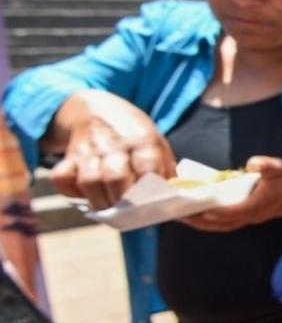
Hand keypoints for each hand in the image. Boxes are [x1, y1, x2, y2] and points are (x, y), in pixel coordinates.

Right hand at [48, 91, 174, 210]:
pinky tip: (83, 196)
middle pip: (116, 177)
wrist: (95, 109)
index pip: (148, 166)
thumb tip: (178, 200)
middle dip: (124, 201)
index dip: (150, 190)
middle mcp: (114, 143)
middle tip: (129, 213)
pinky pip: (62, 177)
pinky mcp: (69, 156)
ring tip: (110, 209)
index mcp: (142, 139)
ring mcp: (89, 150)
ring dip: (100, 201)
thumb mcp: (156, 142)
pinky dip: (70, 191)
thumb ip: (166, 169)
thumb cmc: (132, 134)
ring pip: (90, 181)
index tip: (153, 205)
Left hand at [182, 156, 281, 231]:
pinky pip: (224, 224)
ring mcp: (249, 219)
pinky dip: (208, 222)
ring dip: (201, 223)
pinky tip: (196, 214)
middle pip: (222, 223)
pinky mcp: (246, 217)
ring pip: (221, 226)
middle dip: (200, 220)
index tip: (199, 209)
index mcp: (259, 204)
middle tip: (178, 214)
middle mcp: (252, 216)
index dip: (216, 212)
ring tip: (181, 216)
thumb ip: (266, 165)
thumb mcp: (280, 167)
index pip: (234, 211)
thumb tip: (251, 164)